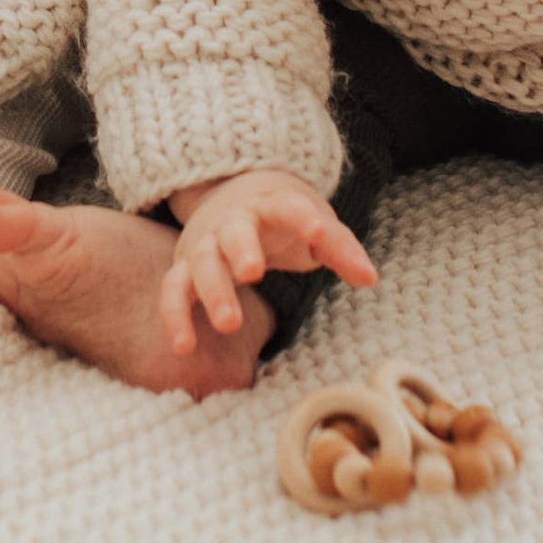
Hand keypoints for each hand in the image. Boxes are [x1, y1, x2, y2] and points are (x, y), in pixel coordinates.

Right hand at [161, 168, 376, 355]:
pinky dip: (174, 316)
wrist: (233, 196)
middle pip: (234, 232)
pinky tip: (183, 346)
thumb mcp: (313, 226)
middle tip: (253, 272)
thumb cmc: (282, 221)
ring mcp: (205, 245)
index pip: (287, 207)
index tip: (317, 231)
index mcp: (270, 205)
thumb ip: (340, 250)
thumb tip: (370, 279)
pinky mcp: (184, 269)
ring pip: (202, 263)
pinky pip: (173, 290)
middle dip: (242, 250)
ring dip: (213, 291)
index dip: (303, 218)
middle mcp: (232, 222)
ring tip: (231, 323)